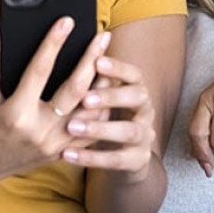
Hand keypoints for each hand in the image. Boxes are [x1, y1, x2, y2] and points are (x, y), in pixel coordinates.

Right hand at [0, 17, 111, 192]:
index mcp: (15, 112)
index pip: (39, 70)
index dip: (53, 43)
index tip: (66, 21)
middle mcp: (39, 130)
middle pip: (74, 89)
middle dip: (91, 59)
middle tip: (102, 36)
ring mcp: (54, 144)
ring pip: (90, 112)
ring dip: (104, 85)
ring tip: (111, 59)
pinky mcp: (62, 153)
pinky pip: (91, 131)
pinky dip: (101, 110)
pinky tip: (108, 89)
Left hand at [61, 54, 156, 181]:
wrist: (128, 157)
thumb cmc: (109, 118)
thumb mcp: (106, 99)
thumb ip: (98, 82)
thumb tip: (71, 53)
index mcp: (138, 91)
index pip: (134, 74)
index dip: (118, 68)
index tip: (97, 61)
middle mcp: (146, 111)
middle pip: (138, 97)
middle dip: (112, 96)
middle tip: (85, 98)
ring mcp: (145, 136)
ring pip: (129, 131)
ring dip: (100, 128)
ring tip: (72, 127)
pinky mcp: (138, 159)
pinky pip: (116, 160)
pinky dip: (92, 158)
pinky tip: (67, 155)